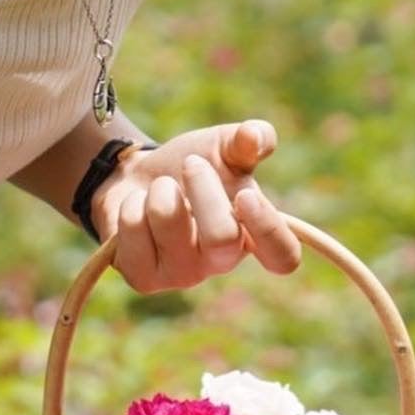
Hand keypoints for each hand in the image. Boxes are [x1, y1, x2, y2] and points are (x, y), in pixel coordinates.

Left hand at [93, 119, 301, 291]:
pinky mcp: (143, 279)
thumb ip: (247, 139)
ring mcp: (180, 276)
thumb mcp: (222, 147)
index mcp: (251, 236)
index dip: (268, 229)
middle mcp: (219, 263)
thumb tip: (255, 136)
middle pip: (222, 238)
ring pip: (169, 224)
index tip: (244, 194)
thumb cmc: (188, 168)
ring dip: (161, 190)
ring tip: (161, 189)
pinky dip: (132, 205)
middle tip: (190, 164)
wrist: (137, 179)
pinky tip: (137, 209)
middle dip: (202, 187)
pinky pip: (134, 230)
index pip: (282, 257)